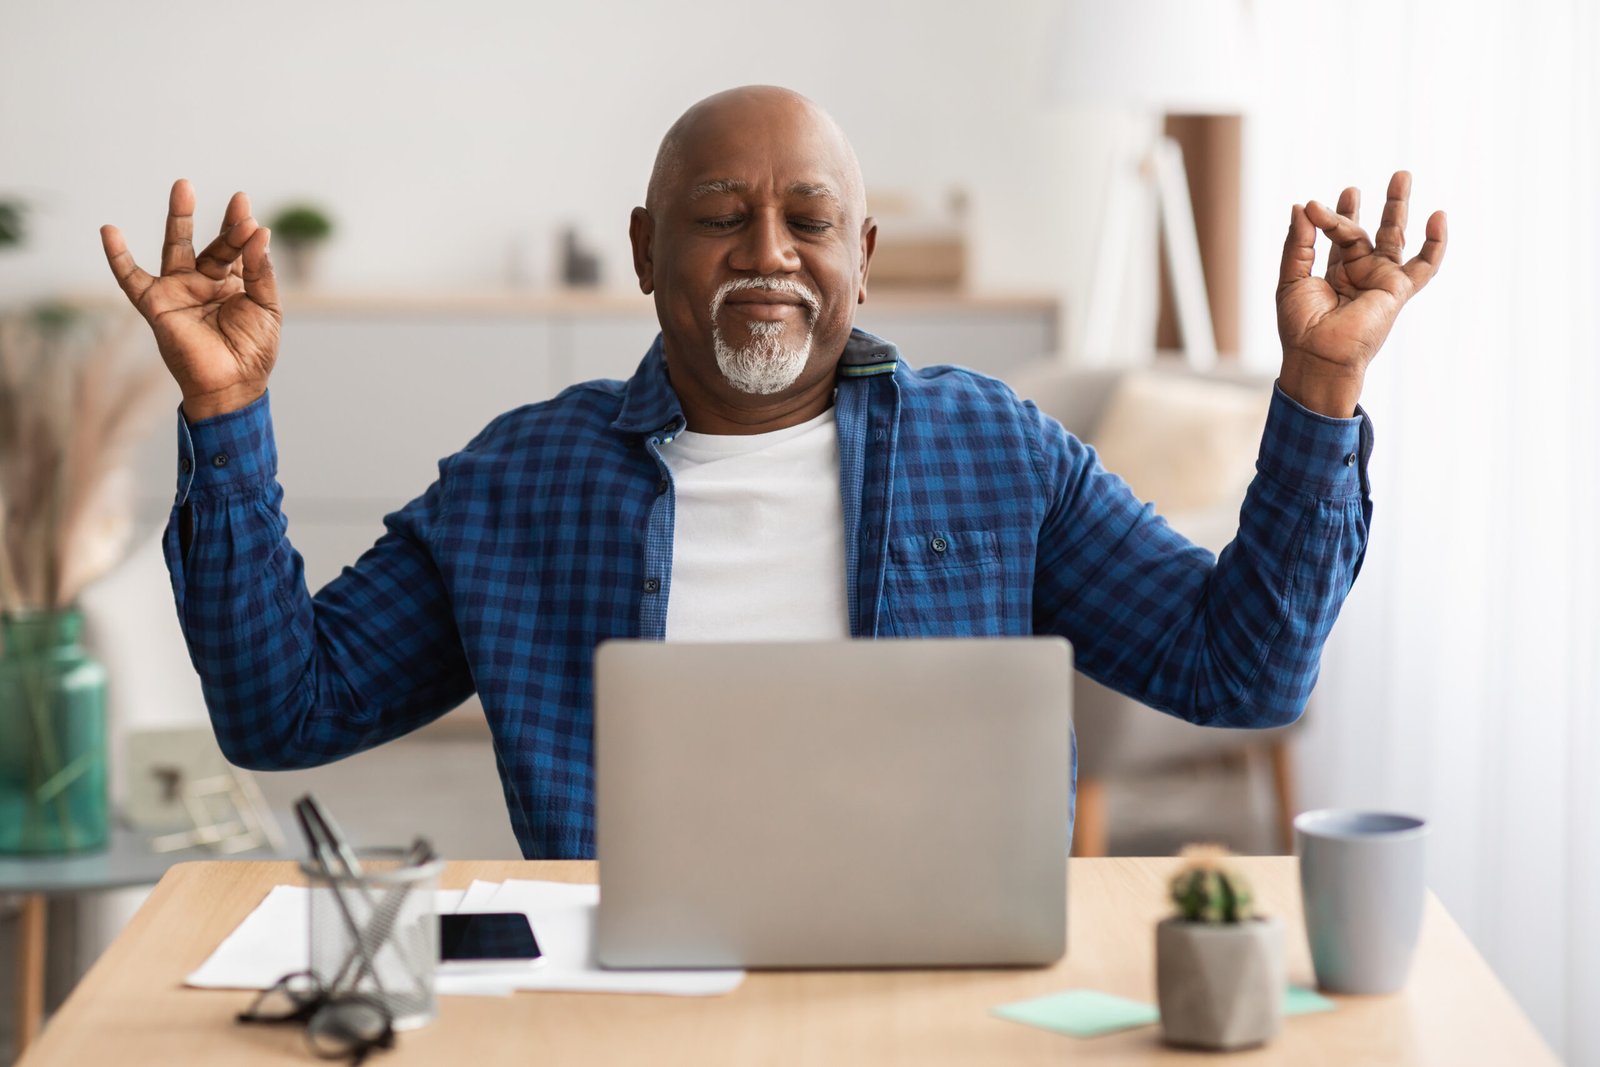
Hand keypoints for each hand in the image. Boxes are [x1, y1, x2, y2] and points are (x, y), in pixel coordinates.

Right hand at [101, 179, 279, 421]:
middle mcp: (205, 283)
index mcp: (234, 284)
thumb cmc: (252, 350)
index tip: (246, 206)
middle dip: (218, 220)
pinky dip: (117, 257)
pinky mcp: (158, 305)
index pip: (237, 248)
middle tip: (228, 194)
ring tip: (183, 187)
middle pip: (211, 244)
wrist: (233, 385)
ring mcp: (180, 292)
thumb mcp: (266, 306)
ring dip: (179, 219)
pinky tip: (108, 232)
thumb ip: (261, 269)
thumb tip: (260, 231)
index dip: (241, 227)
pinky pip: (131, 279)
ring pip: (176, 248)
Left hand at [1275, 171, 1446, 416]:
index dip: (1326, 218)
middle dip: (1363, 208)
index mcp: (1333, 274)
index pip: (1334, 237)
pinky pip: (1425, 265)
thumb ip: (1298, 242)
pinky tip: (1438, 217)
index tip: (1314, 205)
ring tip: (1401, 175)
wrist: (1319, 355)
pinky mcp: (1397, 289)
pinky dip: (1435, 243)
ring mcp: (1379, 280)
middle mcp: (1358, 275)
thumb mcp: (1292, 278)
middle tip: (1355, 186)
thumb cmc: (1301, 326)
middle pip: (1363, 232)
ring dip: (1397, 207)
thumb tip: (1302, 205)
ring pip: (1393, 237)